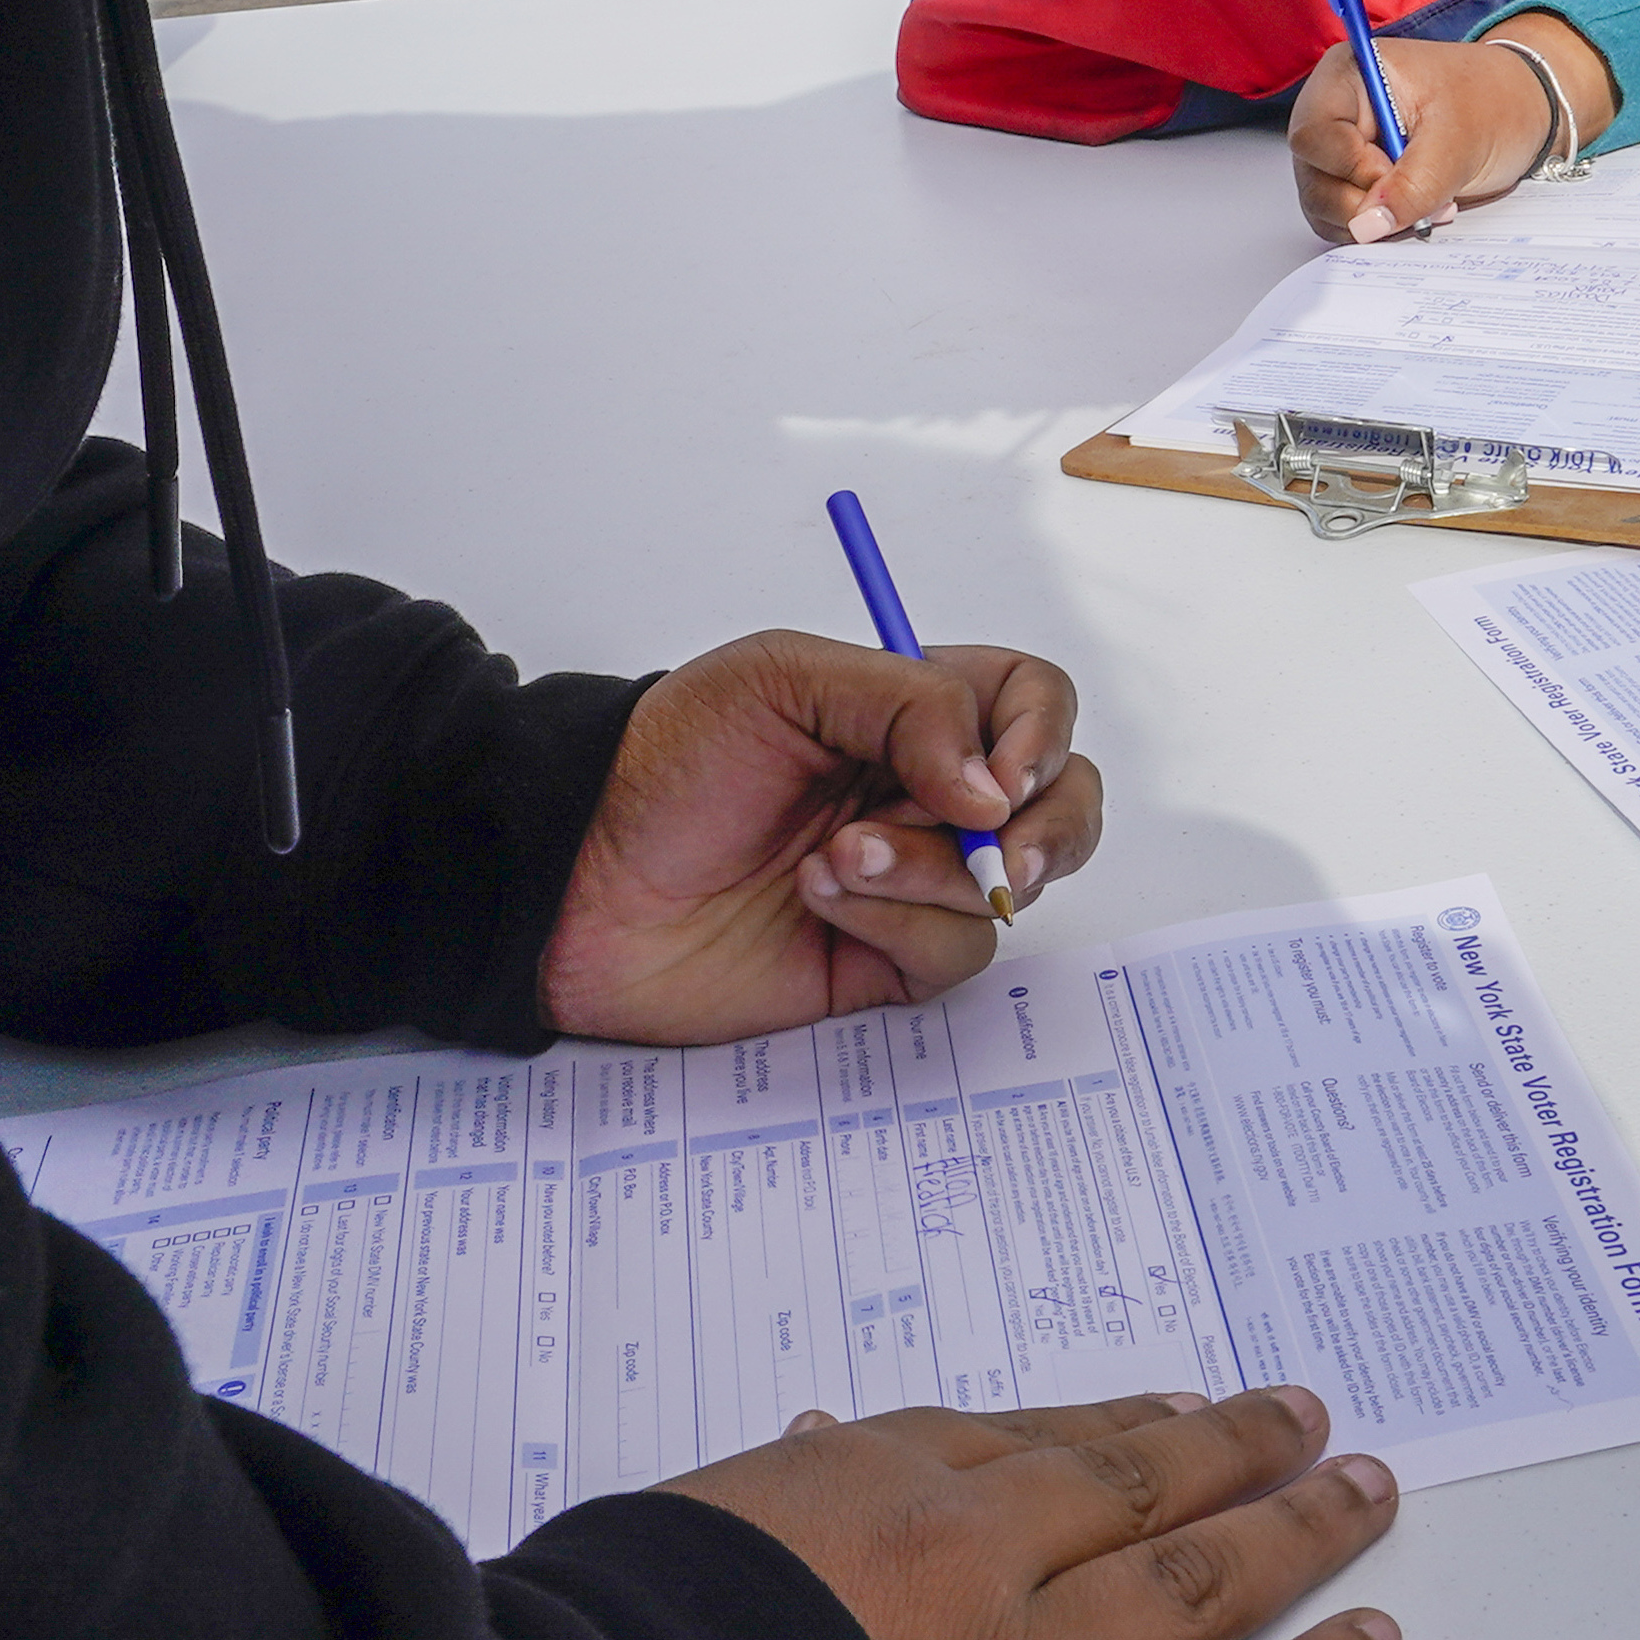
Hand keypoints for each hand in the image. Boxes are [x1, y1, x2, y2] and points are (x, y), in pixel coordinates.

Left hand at [539, 629, 1102, 1040]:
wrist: (577, 877)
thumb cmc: (663, 762)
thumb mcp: (783, 679)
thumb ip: (910, 706)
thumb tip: (996, 792)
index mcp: (915, 710)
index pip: (1034, 705)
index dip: (1041, 739)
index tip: (998, 776)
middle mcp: (928, 793)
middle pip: (1062, 805)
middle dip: (1042, 830)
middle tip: (994, 851)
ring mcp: (911, 881)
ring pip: (1008, 890)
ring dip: (930, 874)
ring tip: (831, 862)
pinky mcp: (883, 960)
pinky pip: (951, 954)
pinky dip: (896, 927)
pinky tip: (821, 904)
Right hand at [1291, 25, 1601, 243]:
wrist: (1520, 112)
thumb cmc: (1492, 101)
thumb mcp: (1458, 139)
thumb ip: (1414, 183)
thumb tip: (1368, 225)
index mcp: (1349, 76)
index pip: (1315, 134)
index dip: (1350, 167)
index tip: (1394, 174)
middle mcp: (1334, 114)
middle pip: (1314, 177)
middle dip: (1366, 203)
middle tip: (1424, 199)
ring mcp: (1341, 153)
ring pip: (1326, 207)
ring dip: (1377, 222)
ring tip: (1431, 203)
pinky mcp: (1355, 184)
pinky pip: (1347, 222)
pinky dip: (1381, 229)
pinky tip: (1420, 210)